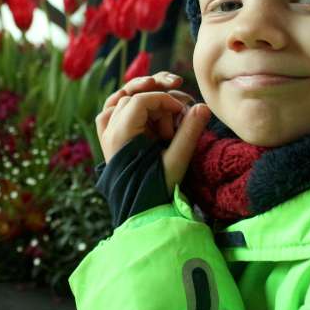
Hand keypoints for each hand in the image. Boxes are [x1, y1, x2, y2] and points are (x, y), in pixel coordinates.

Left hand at [96, 72, 210, 194]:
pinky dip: (126, 108)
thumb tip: (203, 107)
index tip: (181, 111)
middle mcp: (109, 132)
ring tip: (161, 115)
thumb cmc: (158, 188)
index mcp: (121, 135)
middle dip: (156, 102)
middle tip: (174, 118)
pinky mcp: (109, 139)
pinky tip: (144, 114)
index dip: (164, 100)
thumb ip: (189, 132)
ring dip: (143, 103)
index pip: (141, 100)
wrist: (141, 211)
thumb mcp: (176, 160)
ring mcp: (106, 134)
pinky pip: (110, 113)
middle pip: (130, 98)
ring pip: (119, 102)